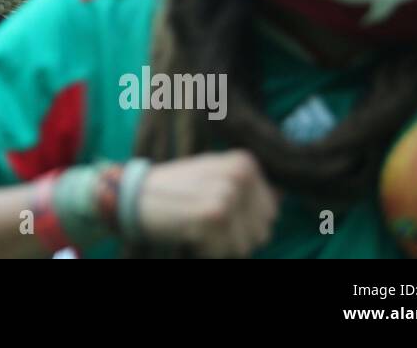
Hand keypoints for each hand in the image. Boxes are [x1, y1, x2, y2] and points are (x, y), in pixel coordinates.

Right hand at [136, 150, 277, 256]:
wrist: (134, 193)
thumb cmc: (175, 189)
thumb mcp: (214, 175)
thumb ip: (247, 185)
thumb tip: (282, 197)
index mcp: (244, 163)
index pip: (271, 212)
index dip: (244, 221)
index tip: (216, 209)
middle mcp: (240, 175)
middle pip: (261, 231)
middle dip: (235, 235)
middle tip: (204, 219)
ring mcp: (229, 194)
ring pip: (245, 246)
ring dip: (221, 245)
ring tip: (197, 225)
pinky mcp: (215, 215)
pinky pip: (225, 252)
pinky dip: (207, 250)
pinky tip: (189, 232)